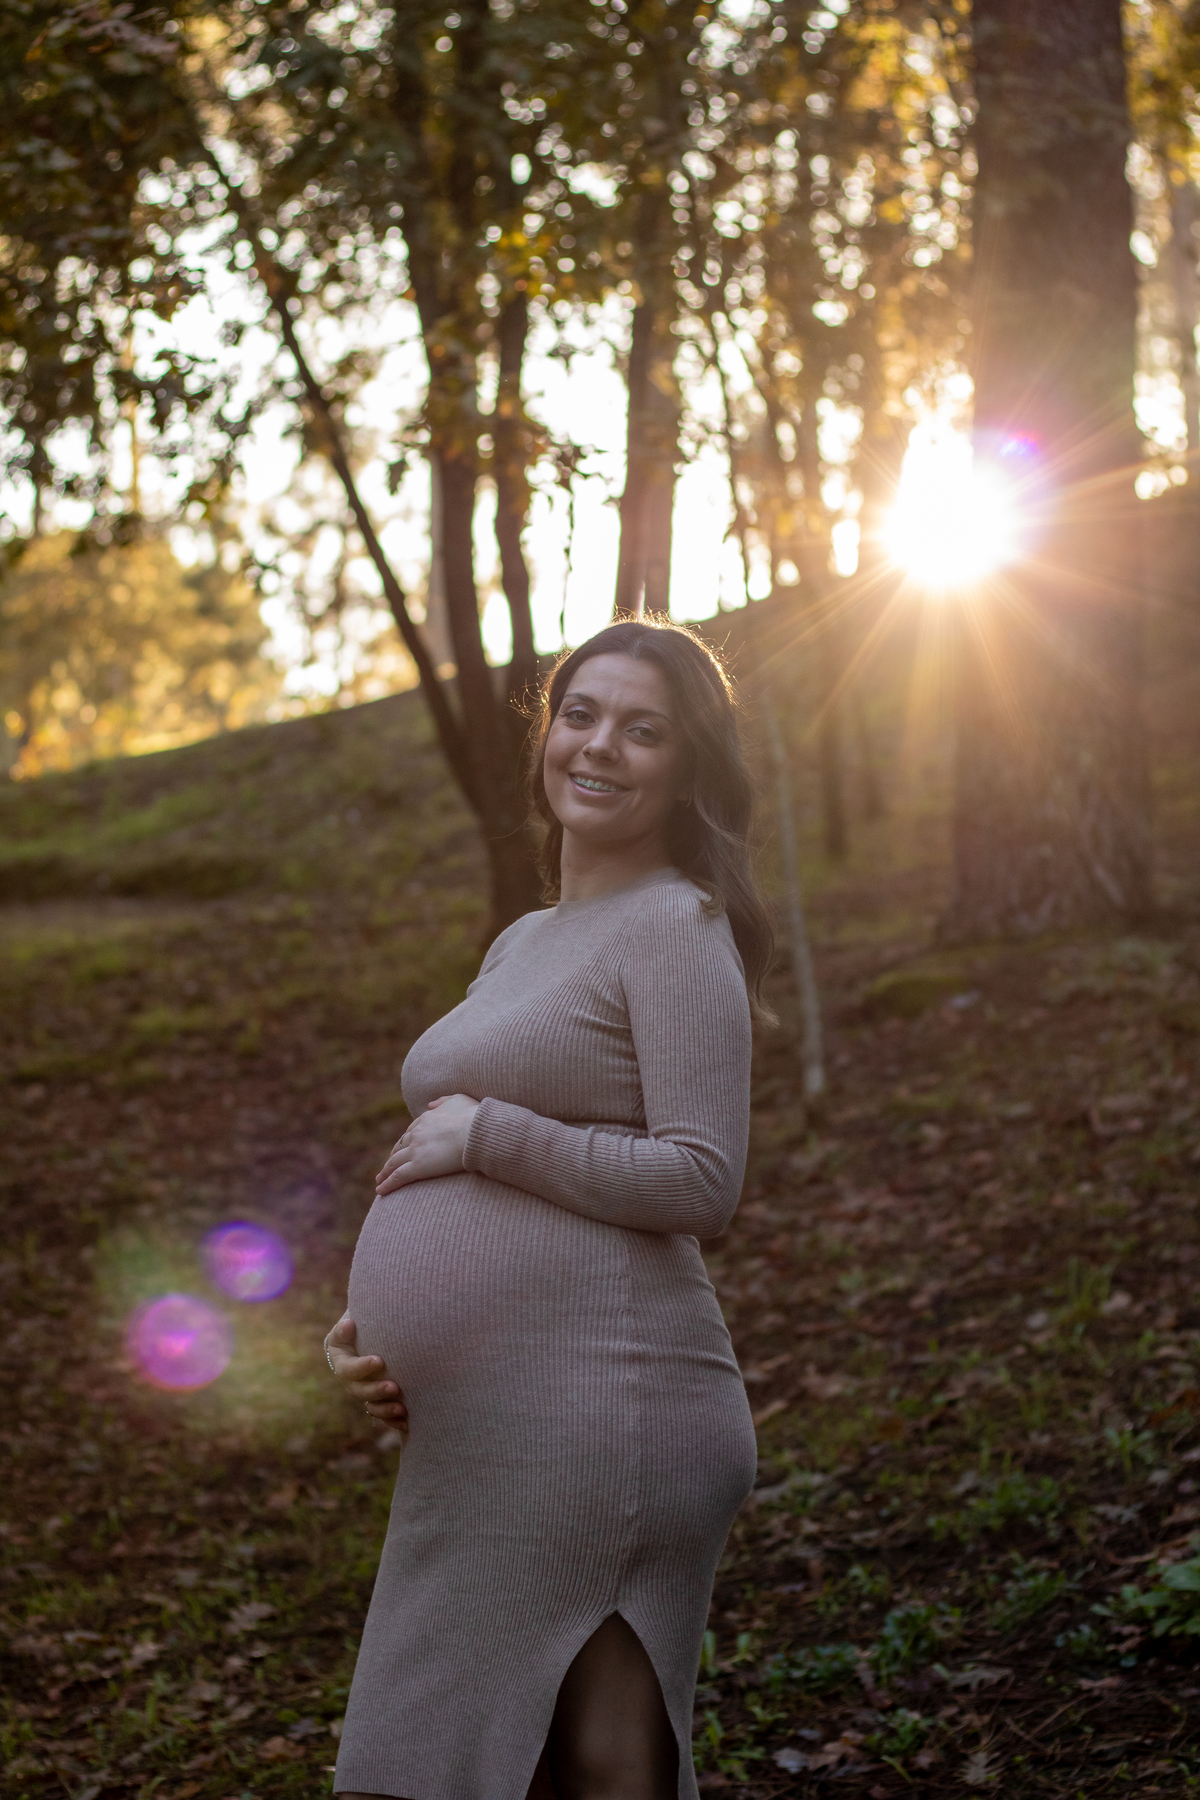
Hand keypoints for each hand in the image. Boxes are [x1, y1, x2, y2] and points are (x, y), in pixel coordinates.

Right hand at [324, 1313, 408, 1430]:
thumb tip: (349, 1325)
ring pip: (371, 1406)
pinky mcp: (378, 1399)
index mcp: (341, 1360)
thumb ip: (346, 1325)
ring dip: (385, 1409)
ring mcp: (364, 1391)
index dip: (362, 1367)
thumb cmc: (363, 1322)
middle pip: (359, 1391)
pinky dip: (393, 1420)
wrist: (373, 1332)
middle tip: (395, 1387)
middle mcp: (350, 1380)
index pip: (348, 1369)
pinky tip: (407, 1421)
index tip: (380, 1361)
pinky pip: (383, 1414)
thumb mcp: (351, 1320)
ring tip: (402, 1409)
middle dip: (376, 1391)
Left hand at [375, 1093, 479, 1194]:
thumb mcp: (459, 1100)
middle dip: (393, 1156)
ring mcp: (416, 1150)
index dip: (406, 1142)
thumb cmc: (474, 1117)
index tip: (403, 1149)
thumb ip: (443, 1101)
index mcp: (426, 1119)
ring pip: (394, 1163)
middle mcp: (417, 1134)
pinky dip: (388, 1184)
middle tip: (387, 1166)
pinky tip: (381, 1191)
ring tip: (379, 1181)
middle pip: (400, 1147)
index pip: (411, 1132)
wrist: (477, 1132)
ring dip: (385, 1172)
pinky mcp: (418, 1166)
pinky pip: (398, 1177)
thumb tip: (430, 1104)